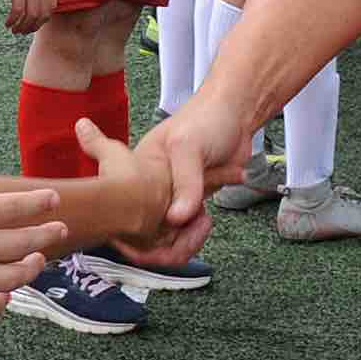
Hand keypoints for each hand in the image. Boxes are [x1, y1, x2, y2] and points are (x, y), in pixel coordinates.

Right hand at [0, 0, 55, 35]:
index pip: (51, 6)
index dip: (42, 19)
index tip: (32, 23)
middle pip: (43, 14)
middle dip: (32, 27)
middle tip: (21, 32)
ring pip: (31, 15)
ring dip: (22, 26)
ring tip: (13, 29)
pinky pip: (18, 10)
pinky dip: (13, 20)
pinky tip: (7, 23)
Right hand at [0, 126, 60, 320]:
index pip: (9, 206)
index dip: (37, 202)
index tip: (53, 199)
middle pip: (21, 241)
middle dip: (46, 234)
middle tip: (61, 229)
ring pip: (12, 276)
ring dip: (30, 268)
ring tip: (38, 261)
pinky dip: (2, 302)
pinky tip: (4, 296)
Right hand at [75, 117, 205, 266]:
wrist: (237, 114)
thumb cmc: (205, 119)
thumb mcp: (189, 146)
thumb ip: (184, 182)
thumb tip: (175, 218)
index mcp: (138, 171)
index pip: (122, 214)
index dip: (134, 237)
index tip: (156, 242)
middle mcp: (150, 189)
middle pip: (143, 235)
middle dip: (166, 245)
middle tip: (189, 232)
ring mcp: (170, 198)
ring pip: (166, 238)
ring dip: (185, 241)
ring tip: (201, 223)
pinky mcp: (190, 202)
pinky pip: (185, 231)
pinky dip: (196, 234)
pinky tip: (207, 221)